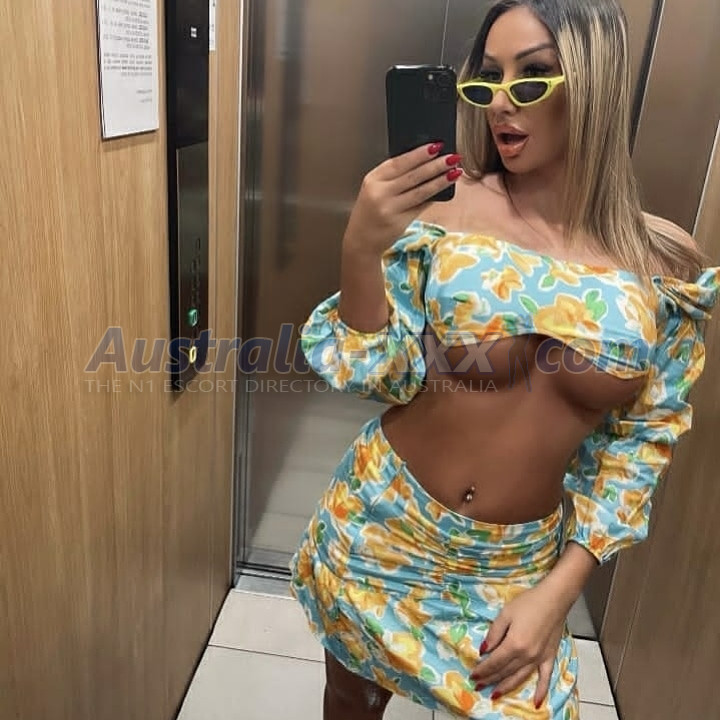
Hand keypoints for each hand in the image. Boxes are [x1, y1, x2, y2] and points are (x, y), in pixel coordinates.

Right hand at [343, 143, 461, 255]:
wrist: (361, 240)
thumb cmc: (369, 212)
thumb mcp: (373, 189)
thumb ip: (392, 177)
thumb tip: (422, 163)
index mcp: (373, 179)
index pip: (398, 162)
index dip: (419, 154)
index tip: (435, 146)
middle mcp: (380, 193)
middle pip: (413, 175)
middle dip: (435, 165)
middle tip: (452, 156)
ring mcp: (390, 208)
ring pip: (420, 191)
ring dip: (440, 180)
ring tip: (455, 171)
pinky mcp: (400, 222)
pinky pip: (421, 206)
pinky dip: (434, 196)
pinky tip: (444, 190)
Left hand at [469, 583, 570, 707]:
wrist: (554, 599)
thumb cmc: (528, 603)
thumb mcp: (505, 613)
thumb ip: (494, 633)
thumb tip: (484, 649)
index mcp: (514, 644)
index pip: (494, 662)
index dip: (482, 670)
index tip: (473, 675)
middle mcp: (526, 656)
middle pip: (505, 671)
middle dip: (490, 679)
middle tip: (478, 685)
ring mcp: (539, 658)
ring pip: (520, 677)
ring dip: (506, 687)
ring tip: (495, 694)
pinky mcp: (549, 657)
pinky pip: (545, 678)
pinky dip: (541, 691)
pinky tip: (537, 703)